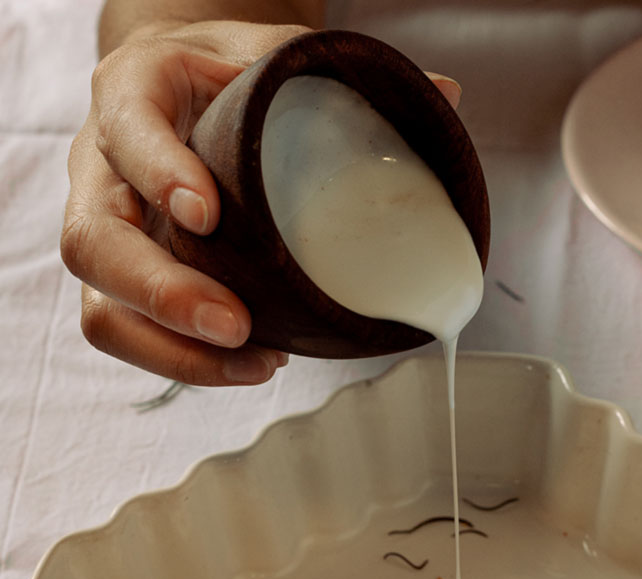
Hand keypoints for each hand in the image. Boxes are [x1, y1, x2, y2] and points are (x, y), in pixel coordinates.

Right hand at [62, 20, 314, 385]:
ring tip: (255, 361)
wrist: (183, 89)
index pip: (126, 126)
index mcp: (136, 93)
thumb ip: (345, 75)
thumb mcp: (274, 55)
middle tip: (236, 324)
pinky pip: (134, 333)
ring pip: (103, 307)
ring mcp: (111, 232)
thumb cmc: (227, 76)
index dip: (159, 171)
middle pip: (94, 244)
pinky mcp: (125, 281)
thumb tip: (447, 95)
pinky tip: (253, 361)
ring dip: (174, 350)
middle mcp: (104, 168)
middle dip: (164, 295)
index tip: (208, 211)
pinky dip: (188, 361)